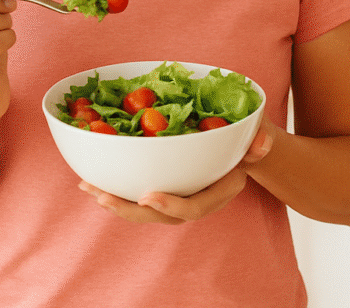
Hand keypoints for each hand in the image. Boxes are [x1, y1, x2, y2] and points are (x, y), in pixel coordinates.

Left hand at [78, 119, 274, 223]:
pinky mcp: (166, 187)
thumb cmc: (252, 135)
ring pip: (146, 210)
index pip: (196, 208)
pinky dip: (116, 187)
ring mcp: (181, 196)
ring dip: (116, 201)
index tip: (148, 197)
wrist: (248, 144)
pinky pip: (139, 194)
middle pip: (162, 216)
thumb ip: (261, 139)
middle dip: (131, 210)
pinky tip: (91, 178)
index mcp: (221, 190)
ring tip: (88, 187)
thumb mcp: (261, 134)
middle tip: (103, 197)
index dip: (171, 206)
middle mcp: (198, 199)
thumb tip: (259, 144)